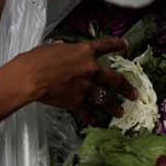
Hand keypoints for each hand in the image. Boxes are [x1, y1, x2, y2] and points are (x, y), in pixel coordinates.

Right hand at [17, 37, 137, 118]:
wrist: (31, 77)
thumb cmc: (37, 59)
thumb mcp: (52, 48)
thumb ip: (62, 49)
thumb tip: (61, 47)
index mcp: (84, 51)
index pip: (105, 45)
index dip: (116, 44)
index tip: (126, 44)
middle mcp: (90, 69)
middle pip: (114, 78)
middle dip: (126, 87)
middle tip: (134, 94)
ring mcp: (85, 86)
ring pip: (105, 98)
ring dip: (114, 106)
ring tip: (120, 112)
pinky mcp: (77, 101)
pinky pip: (87, 110)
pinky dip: (90, 117)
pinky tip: (93, 122)